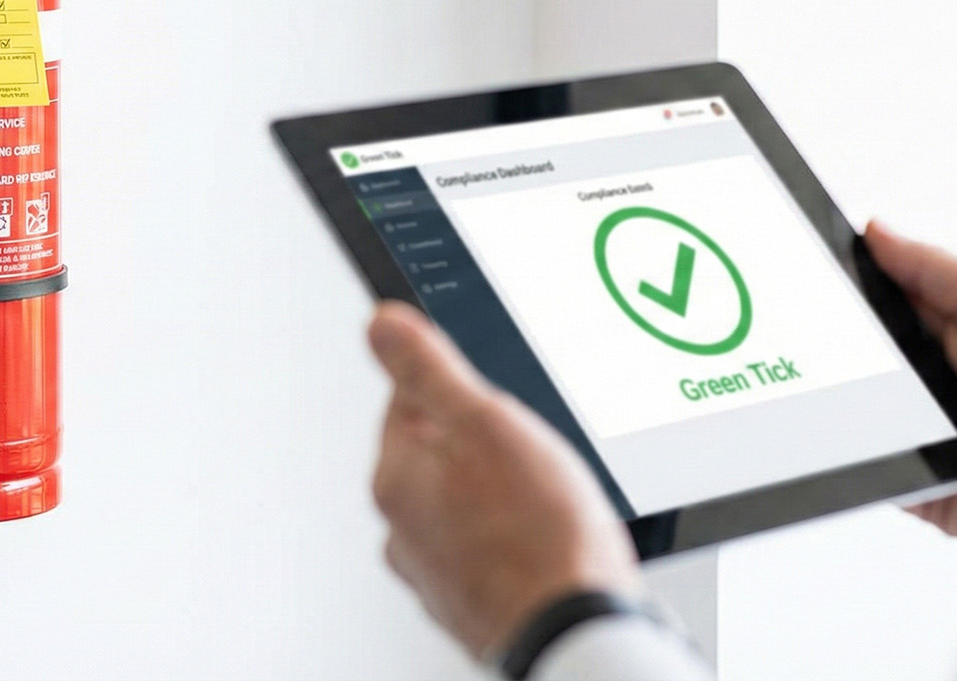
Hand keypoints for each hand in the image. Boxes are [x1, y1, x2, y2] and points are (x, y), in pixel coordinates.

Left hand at [368, 301, 640, 658]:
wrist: (575, 631)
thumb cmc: (537, 537)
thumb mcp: (485, 422)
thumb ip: (429, 368)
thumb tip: (381, 324)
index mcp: (395, 480)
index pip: (407, 401)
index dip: (462, 391)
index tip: (497, 403)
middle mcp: (403, 531)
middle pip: (442, 454)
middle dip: (489, 446)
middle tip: (533, 458)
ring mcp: (438, 571)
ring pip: (470, 503)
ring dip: (506, 495)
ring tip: (548, 503)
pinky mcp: (475, 601)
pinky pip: (494, 548)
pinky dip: (519, 539)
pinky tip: (551, 541)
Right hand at [864, 220, 956, 549]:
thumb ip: (931, 266)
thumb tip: (875, 229)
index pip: (891, 304)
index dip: (856, 290)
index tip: (818, 272)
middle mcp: (942, 384)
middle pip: (868, 359)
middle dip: (847, 349)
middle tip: (831, 337)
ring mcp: (929, 436)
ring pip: (860, 412)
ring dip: (852, 403)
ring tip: (862, 393)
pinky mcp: (922, 487)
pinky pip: (870, 469)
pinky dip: (859, 458)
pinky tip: (858, 440)